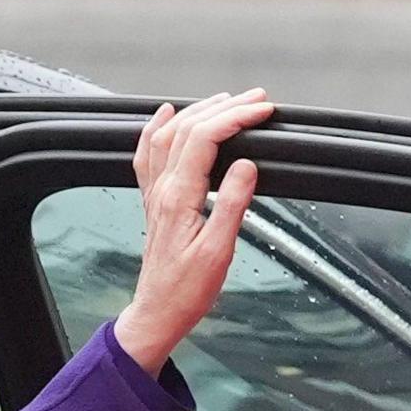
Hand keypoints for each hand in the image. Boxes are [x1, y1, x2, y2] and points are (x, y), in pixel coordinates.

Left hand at [114, 90, 272, 373]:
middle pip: (186, 129)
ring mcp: (153, 192)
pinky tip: (165, 115)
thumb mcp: (219, 251)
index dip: (235, 118)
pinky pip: (147, 153)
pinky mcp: (153, 200)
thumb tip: (246, 166)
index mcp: (178, 197)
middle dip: (222, 107)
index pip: (204, 140)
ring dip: (196, 111)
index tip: (262, 111)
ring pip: (166, 135)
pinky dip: (157, 128)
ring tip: (225, 100)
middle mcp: (161, 189)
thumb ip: (232, 204)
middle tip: (256, 99)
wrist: (158, 310)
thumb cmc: (188, 288)